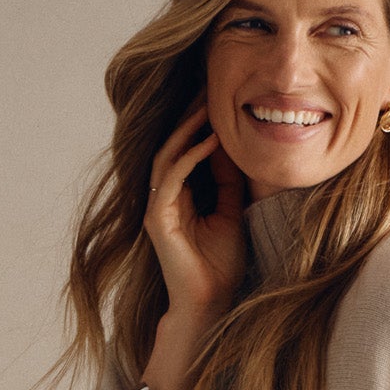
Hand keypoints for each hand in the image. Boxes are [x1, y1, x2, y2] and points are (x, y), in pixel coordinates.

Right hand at [142, 98, 247, 323]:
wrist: (210, 304)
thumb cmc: (221, 266)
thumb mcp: (231, 213)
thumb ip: (228, 182)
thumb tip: (232, 146)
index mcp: (180, 197)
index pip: (185, 150)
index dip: (199, 124)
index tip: (218, 98)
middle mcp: (164, 198)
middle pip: (172, 145)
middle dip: (190, 115)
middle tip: (208, 86)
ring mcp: (158, 207)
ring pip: (168, 155)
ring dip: (188, 128)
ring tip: (209, 104)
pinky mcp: (158, 218)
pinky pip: (173, 176)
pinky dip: (191, 155)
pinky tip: (212, 140)